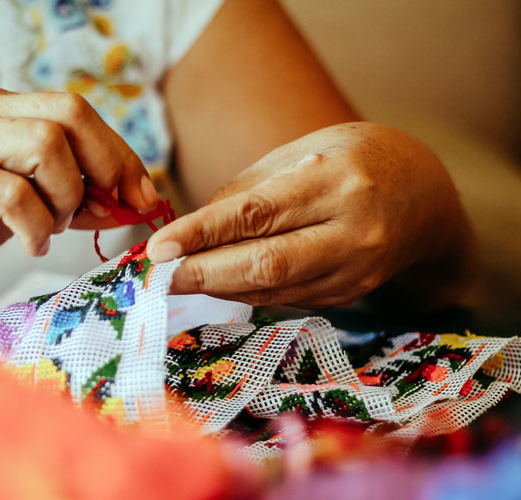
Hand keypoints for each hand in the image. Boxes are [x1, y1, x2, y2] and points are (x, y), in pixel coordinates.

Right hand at [0, 85, 157, 297]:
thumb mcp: (10, 207)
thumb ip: (60, 196)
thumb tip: (121, 202)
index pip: (74, 112)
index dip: (117, 152)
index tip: (142, 192)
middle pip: (68, 115)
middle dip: (108, 165)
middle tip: (118, 207)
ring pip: (47, 146)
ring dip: (65, 197)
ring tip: (48, 229)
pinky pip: (14, 194)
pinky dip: (35, 226)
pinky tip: (27, 244)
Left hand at [147, 122, 472, 308]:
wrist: (424, 197)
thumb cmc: (354, 161)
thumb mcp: (303, 152)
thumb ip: (249, 189)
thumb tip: (193, 228)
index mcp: (336, 180)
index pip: (257, 213)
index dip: (203, 233)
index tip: (159, 247)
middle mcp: (352, 230)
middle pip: (266, 263)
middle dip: (204, 273)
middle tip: (159, 276)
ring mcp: (356, 269)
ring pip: (274, 288)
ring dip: (218, 288)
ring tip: (177, 279)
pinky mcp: (350, 292)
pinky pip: (287, 298)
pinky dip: (246, 292)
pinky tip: (217, 284)